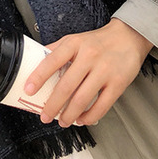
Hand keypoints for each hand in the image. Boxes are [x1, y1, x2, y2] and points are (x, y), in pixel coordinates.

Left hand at [24, 18, 152, 127]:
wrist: (129, 37)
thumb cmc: (98, 41)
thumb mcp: (75, 39)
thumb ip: (56, 50)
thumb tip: (34, 61)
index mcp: (74, 44)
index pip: (52, 61)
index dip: (38, 77)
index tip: (28, 90)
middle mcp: (89, 56)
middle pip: (66, 86)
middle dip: (52, 105)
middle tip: (45, 116)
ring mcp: (104, 70)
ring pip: (82, 99)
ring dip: (69, 115)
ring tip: (63, 121)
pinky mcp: (118, 83)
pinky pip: (102, 105)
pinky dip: (89, 116)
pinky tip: (82, 119)